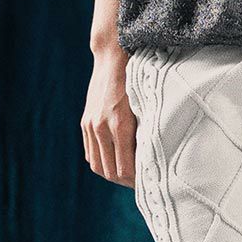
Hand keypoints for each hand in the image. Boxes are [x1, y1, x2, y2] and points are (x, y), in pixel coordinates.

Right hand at [81, 43, 137, 186]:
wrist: (112, 57)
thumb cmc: (137, 79)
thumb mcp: (147, 104)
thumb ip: (147, 130)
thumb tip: (155, 158)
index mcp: (120, 124)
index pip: (124, 169)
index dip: (136, 182)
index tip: (149, 184)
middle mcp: (101, 127)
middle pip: (110, 171)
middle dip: (125, 182)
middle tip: (142, 184)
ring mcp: (91, 125)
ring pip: (97, 165)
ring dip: (112, 174)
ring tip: (129, 176)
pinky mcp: (86, 122)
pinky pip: (91, 152)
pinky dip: (102, 162)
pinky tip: (115, 161)